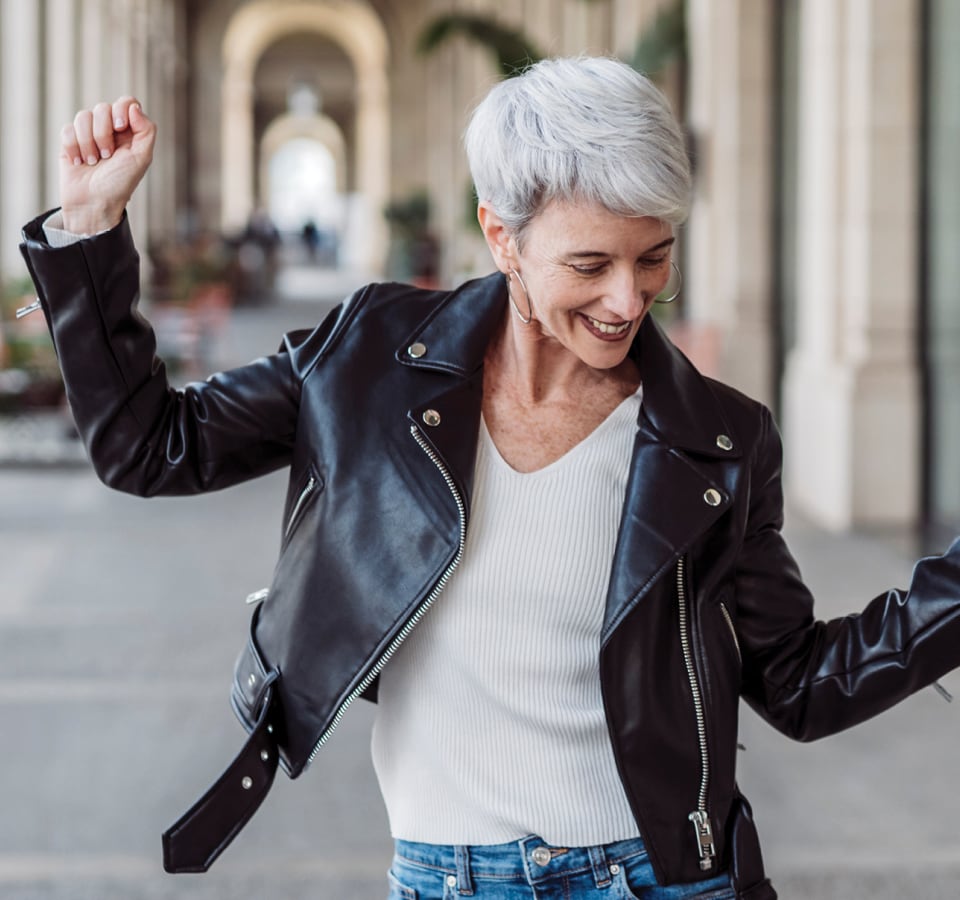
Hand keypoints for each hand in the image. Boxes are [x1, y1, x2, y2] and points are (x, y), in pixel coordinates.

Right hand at [59, 97, 156, 234]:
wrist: (93, 203)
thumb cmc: (120, 184)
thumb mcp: (141, 159)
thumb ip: (146, 131)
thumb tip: (133, 107)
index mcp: (130, 133)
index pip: (126, 103)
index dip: (121, 109)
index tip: (120, 127)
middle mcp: (110, 131)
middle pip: (103, 108)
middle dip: (103, 133)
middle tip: (107, 155)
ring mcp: (89, 134)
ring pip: (83, 116)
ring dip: (88, 142)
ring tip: (93, 162)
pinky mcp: (70, 141)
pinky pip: (67, 129)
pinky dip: (73, 147)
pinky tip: (78, 162)